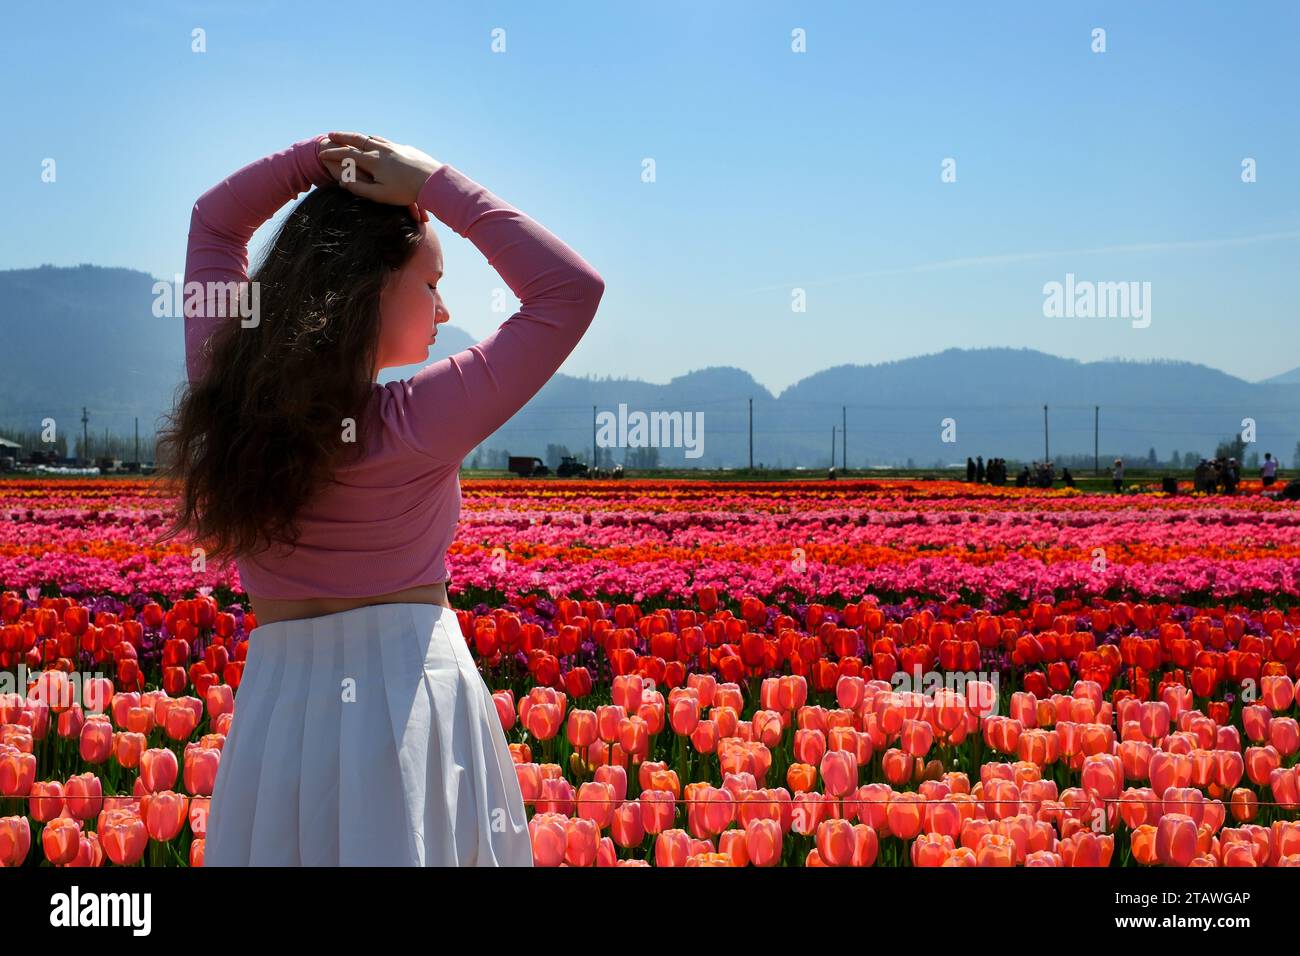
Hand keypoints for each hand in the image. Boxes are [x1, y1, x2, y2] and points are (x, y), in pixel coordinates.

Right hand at [317, 132, 442, 205]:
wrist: (433, 181)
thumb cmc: (406, 192)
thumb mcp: (380, 195)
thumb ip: (360, 188)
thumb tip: (342, 181)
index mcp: (374, 160)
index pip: (348, 154)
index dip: (333, 153)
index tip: (321, 153)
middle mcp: (382, 150)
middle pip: (358, 139)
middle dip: (343, 136)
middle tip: (331, 134)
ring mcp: (395, 147)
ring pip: (373, 138)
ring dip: (360, 136)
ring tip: (352, 137)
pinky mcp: (406, 148)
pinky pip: (386, 141)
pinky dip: (376, 140)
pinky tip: (377, 142)